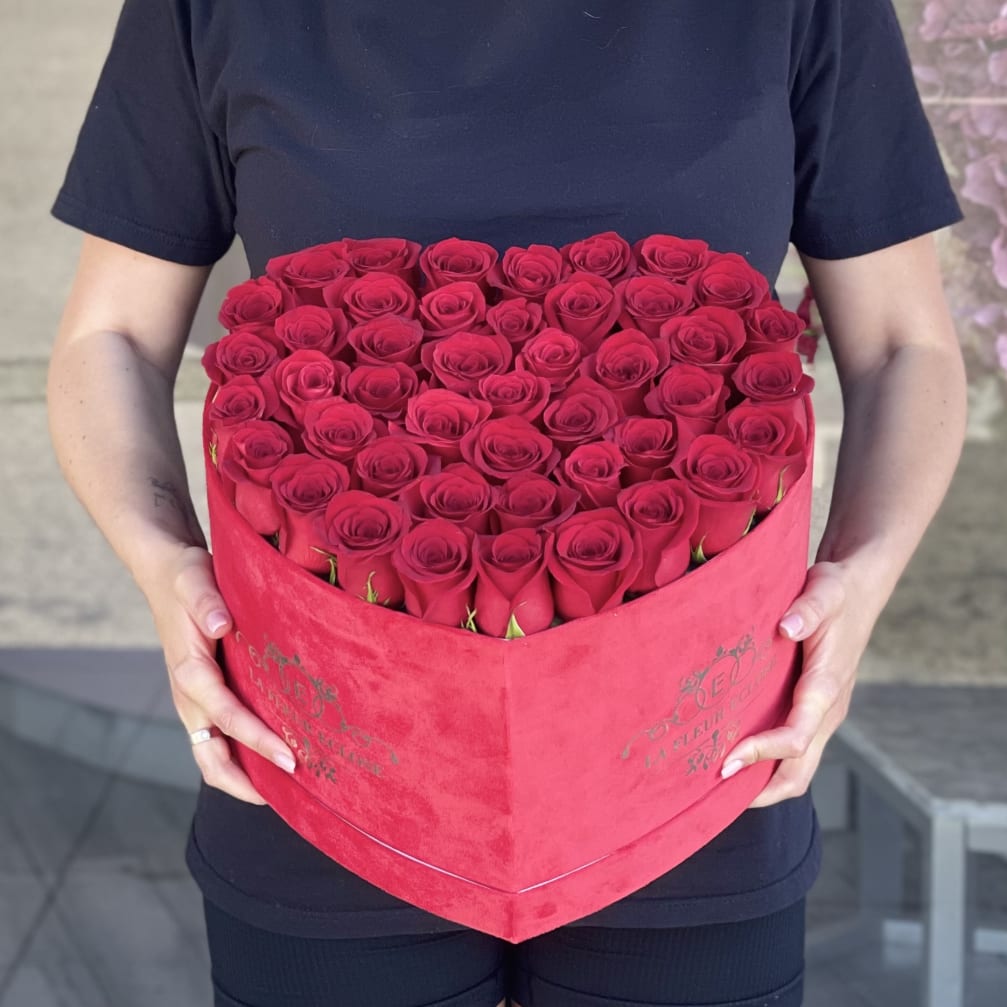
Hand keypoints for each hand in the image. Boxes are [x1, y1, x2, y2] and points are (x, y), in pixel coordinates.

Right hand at [140, 543, 296, 803]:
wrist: (167, 575)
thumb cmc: (186, 578)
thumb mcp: (195, 580)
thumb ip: (207, 602)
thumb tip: (223, 625)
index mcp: (190, 674)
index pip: (228, 718)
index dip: (259, 741)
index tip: (291, 759)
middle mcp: (190, 698)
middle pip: (212, 759)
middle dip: (249, 782)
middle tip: (294, 790)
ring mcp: (195, 703)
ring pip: (214, 756)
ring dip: (246, 777)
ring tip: (288, 789)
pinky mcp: (204, 698)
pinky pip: (221, 739)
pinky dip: (243, 757)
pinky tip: (274, 758)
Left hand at [719, 561, 876, 808]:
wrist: (859, 591)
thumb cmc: (837, 591)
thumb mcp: (823, 591)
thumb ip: (807, 609)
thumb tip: (786, 627)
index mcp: (826, 687)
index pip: (796, 736)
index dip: (762, 752)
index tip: (727, 759)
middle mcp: (827, 710)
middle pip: (799, 770)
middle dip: (761, 789)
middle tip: (714, 793)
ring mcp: (822, 713)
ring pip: (798, 766)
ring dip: (763, 782)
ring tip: (718, 788)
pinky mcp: (814, 709)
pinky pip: (794, 750)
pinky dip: (767, 763)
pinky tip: (736, 757)